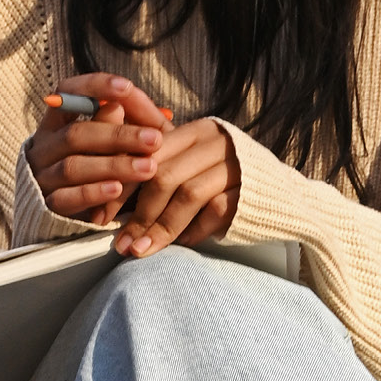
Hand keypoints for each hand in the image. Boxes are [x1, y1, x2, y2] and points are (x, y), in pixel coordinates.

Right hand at [27, 74, 172, 224]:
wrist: (63, 218)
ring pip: (73, 167)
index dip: (93, 86)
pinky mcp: (48, 206)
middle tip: (155, 139)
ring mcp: (43, 177)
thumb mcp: (107, 143)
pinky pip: (66, 198)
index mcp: (56, 123)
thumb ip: (120, 122)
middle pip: (75, 134)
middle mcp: (45, 147)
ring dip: (114, 165)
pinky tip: (118, 189)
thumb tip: (125, 100)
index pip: (66, 92)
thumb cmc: (94, 168)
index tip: (126, 88)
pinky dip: (93, 193)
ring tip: (148, 167)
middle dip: (119, 135)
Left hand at [113, 118, 237, 256]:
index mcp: (194, 130)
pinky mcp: (250, 192)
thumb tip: (105, 186)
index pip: (148, 154)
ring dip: (161, 228)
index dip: (121, 185)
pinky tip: (181, 244)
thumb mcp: (190, 160)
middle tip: (121, 242)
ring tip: (140, 250)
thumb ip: (154, 162)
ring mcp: (234, 166)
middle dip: (138, 214)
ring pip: (188, 196)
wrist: (277, 192)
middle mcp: (215, 142)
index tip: (102, 215)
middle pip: (165, 175)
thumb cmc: (220, 176)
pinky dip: (194, 231)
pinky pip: (215, 212)